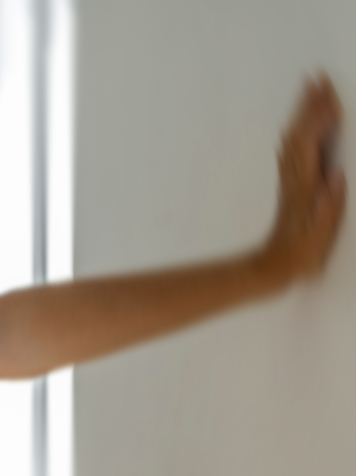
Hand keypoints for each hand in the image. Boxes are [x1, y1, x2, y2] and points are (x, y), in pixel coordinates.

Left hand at [257, 73, 346, 282]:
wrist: (275, 266)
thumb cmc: (302, 253)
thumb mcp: (321, 233)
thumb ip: (329, 205)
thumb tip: (336, 176)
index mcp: (304, 185)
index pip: (311, 143)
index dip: (320, 118)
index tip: (330, 96)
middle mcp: (294, 177)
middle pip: (299, 132)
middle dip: (309, 103)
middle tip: (316, 75)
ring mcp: (290, 179)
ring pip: (293, 137)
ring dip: (302, 111)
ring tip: (310, 88)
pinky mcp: (291, 184)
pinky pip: (293, 148)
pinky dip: (300, 128)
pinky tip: (303, 122)